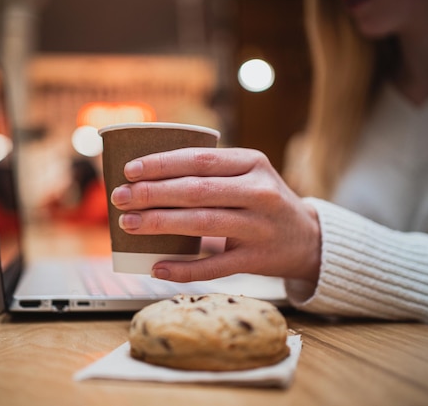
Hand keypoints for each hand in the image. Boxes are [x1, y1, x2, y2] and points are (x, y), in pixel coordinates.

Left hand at [110, 147, 321, 282]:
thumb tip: (147, 178)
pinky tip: (157, 266)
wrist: (308, 238)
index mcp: (253, 163)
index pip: (200, 159)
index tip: (129, 170)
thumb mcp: (248, 174)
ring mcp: (260, 228)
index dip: (161, 164)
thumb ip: (210, 172)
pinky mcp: (257, 260)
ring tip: (128, 224)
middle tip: (120, 198)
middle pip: (196, 191)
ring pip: (202, 224)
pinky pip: (215, 267)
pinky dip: (183, 268)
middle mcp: (260, 192)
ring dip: (159, 224)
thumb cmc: (263, 201)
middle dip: (152, 194)